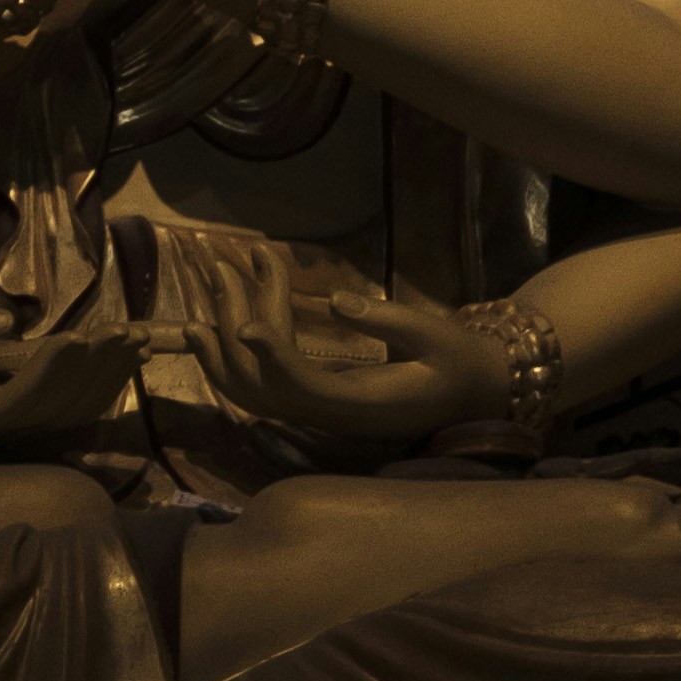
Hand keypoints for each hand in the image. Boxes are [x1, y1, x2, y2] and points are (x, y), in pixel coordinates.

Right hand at [0, 296, 144, 444]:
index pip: (12, 404)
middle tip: (125, 332)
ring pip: (58, 415)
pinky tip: (111, 359)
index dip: (48, 377)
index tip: (76, 337)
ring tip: (135, 342)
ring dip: (100, 381)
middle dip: (90, 374)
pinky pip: (51, 408)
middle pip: (48, 413)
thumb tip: (6, 322)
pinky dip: (85, 385)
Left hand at [173, 230, 505, 447]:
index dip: (272, 359)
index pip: (304, 387)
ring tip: (210, 285)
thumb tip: (334, 300)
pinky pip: (257, 385)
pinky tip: (212, 322)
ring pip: (249, 391)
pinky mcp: (310, 398)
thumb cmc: (459, 363)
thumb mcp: (437, 336)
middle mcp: (328, 414)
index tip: (246, 324)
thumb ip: (390, 322)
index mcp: (361, 404)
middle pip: (262, 384)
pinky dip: (228, 355)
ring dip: (219, 341)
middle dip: (235, 324)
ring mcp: (314, 410)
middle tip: (221, 266)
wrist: (469, 395)